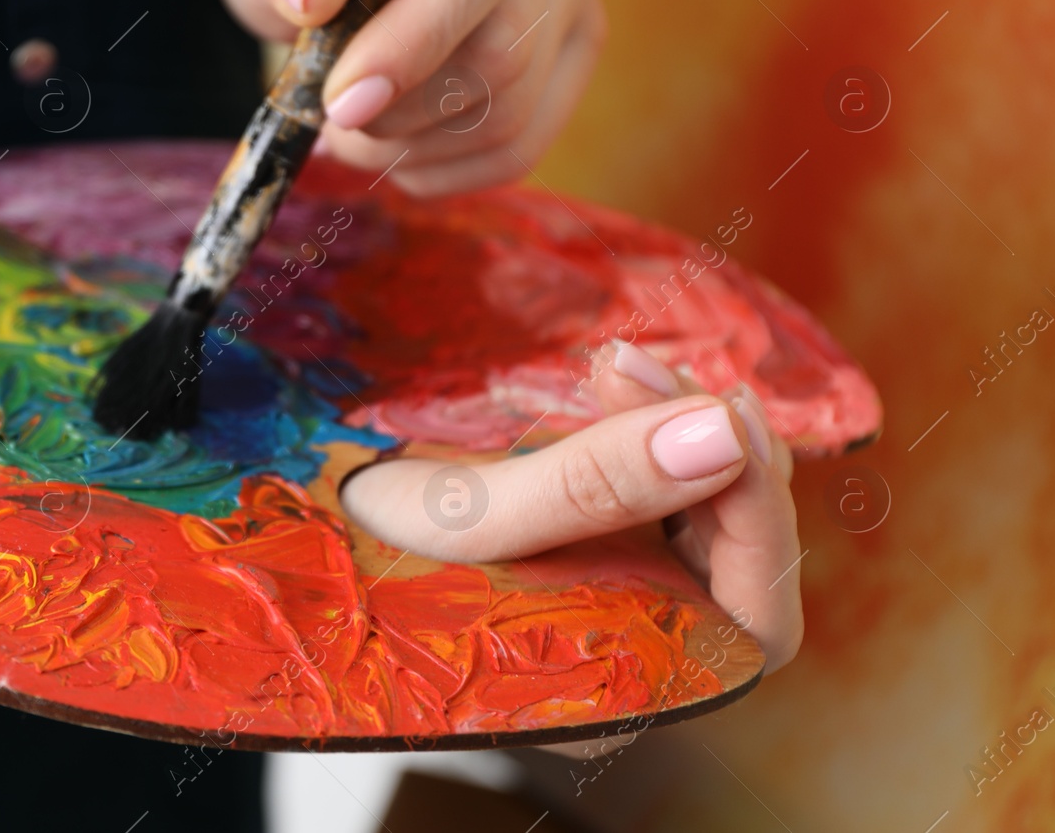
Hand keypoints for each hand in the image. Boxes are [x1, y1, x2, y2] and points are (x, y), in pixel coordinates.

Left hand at [217, 0, 605, 196]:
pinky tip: (392, 147)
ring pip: (512, 115)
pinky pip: (520, 146)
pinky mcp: (569, 56)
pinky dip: (443, 169)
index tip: (340, 98)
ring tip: (348, 131)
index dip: (417, 39)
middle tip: (329, 114)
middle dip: (400, 110)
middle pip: (504, 54)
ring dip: (412, 148)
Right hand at [340, 341, 802, 672]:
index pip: (756, 621)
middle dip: (714, 450)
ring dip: (678, 426)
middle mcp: (639, 650)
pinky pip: (658, 483)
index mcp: (620, 691)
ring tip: (616, 363)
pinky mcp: (600, 533)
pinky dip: (644, 425)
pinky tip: (610, 377)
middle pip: (741, 557)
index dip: (757, 515)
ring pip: (704, 510)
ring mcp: (624, 589)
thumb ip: (596, 483)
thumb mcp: (469, 518)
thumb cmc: (359, 554)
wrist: (297, 534)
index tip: (719, 412)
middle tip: (642, 370)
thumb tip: (726, 428)